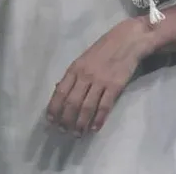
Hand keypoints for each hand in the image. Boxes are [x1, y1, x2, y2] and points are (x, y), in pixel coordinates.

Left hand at [46, 18, 149, 135]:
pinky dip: (98, 119)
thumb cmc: (102, 50)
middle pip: (72, 102)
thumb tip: (58, 90)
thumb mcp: (82, 60)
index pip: (60, 91)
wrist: (125, 41)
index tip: (50, 120)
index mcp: (74, 68)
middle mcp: (85, 75)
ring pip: (87, 106)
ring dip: (80, 123)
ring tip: (77, 133)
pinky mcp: (115, 86)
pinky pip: (104, 106)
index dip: (54, 108)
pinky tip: (94, 128)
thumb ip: (72, 75)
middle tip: (63, 132)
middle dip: (66, 119)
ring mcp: (100, 81)